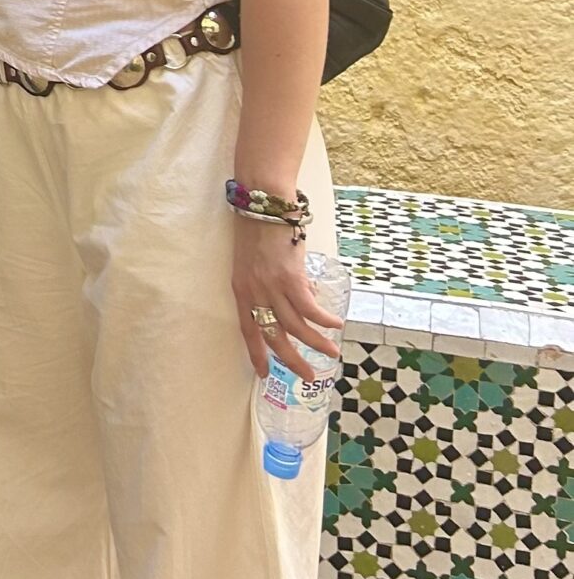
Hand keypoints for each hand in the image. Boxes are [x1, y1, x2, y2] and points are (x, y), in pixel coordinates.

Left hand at [232, 214, 341, 380]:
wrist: (263, 203)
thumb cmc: (261, 228)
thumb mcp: (257, 262)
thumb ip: (273, 284)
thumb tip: (305, 296)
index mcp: (242, 290)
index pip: (248, 330)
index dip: (256, 353)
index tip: (263, 374)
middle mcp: (255, 293)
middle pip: (273, 336)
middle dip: (292, 359)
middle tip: (309, 375)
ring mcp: (272, 286)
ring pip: (295, 327)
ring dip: (316, 343)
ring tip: (331, 353)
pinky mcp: (291, 277)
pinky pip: (310, 308)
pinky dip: (324, 319)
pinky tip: (336, 325)